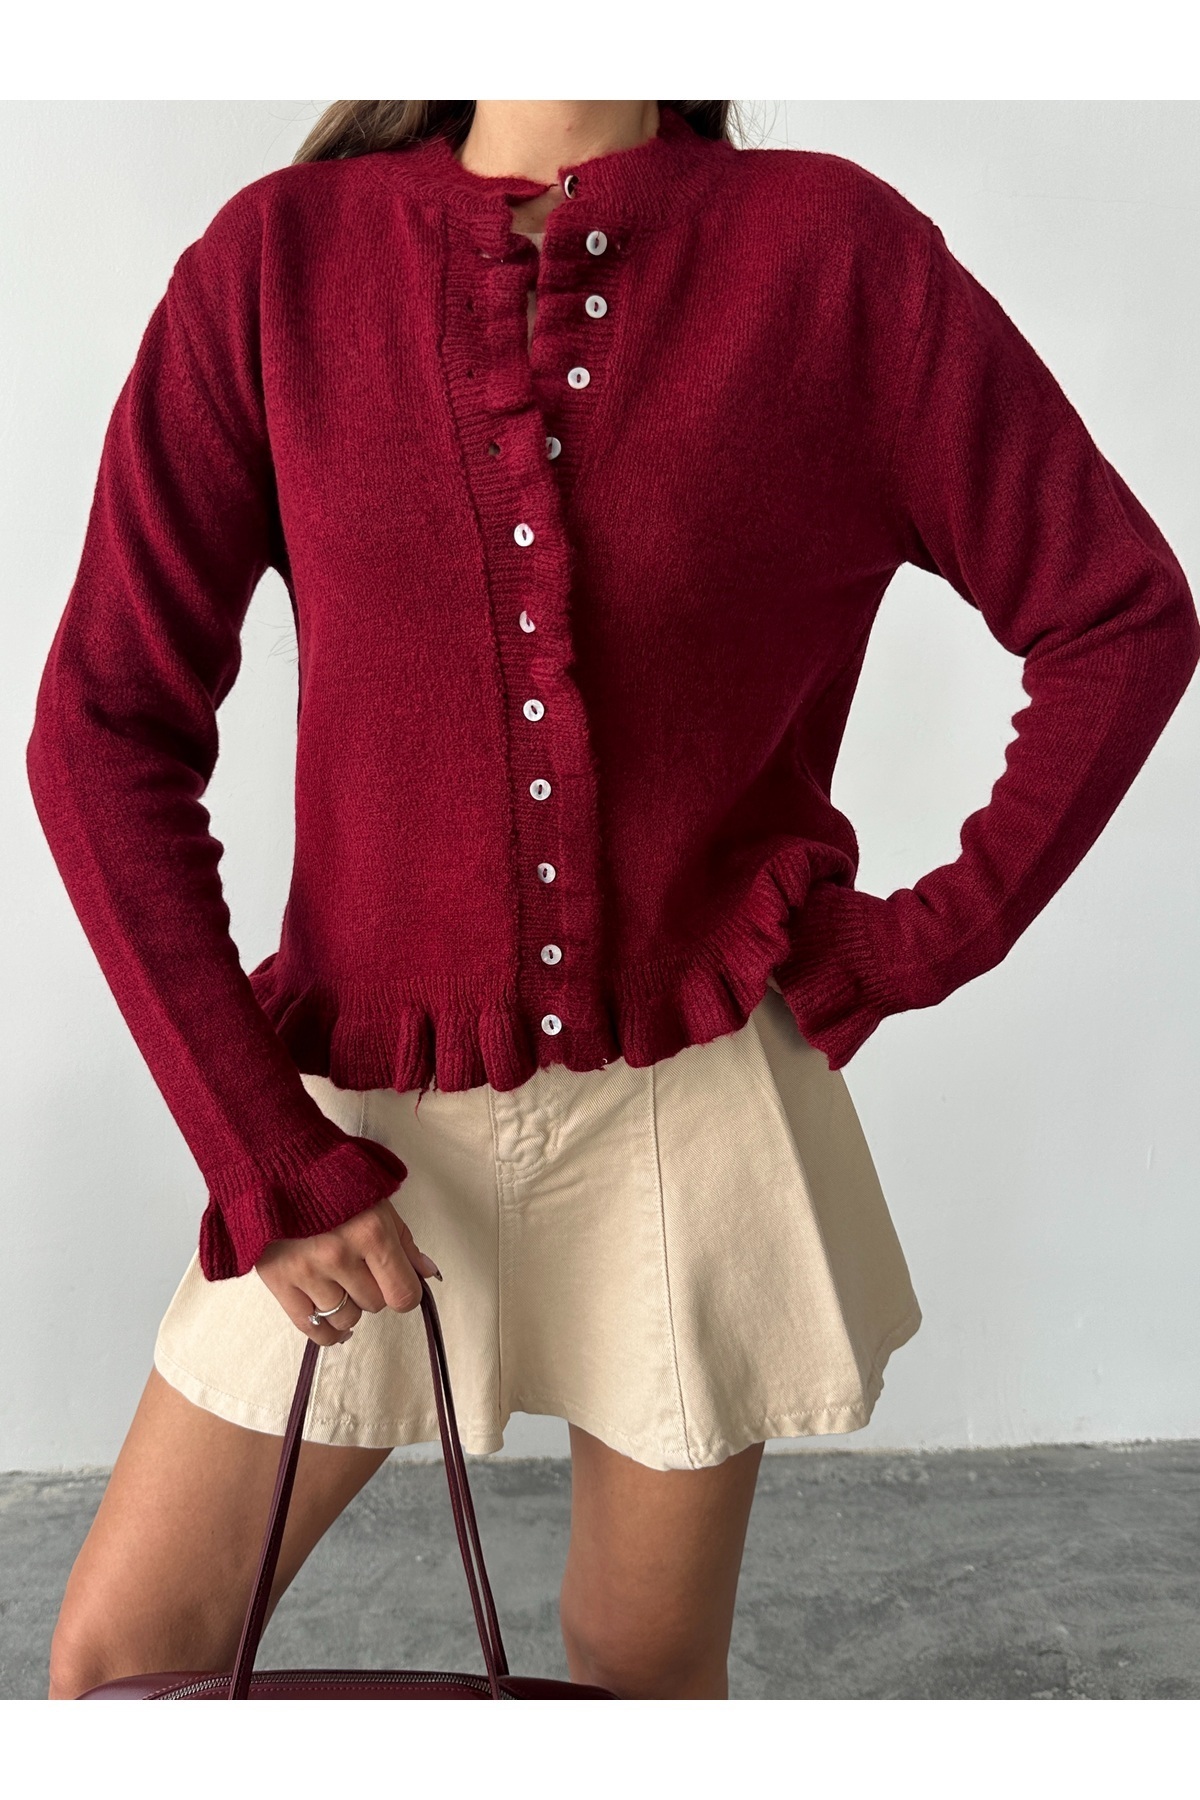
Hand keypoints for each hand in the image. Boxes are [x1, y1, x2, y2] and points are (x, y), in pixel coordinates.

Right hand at [254, 1195, 441, 1346]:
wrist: (275, 1165)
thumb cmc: (330, 1179)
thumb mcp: (377, 1201)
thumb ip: (403, 1241)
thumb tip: (426, 1275)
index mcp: (370, 1231)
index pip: (403, 1294)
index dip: (405, 1293)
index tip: (399, 1285)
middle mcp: (338, 1255)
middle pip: (373, 1305)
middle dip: (373, 1290)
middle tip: (360, 1267)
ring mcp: (306, 1271)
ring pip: (344, 1318)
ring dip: (347, 1305)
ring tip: (339, 1281)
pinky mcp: (278, 1281)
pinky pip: (311, 1327)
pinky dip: (327, 1331)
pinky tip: (333, 1322)